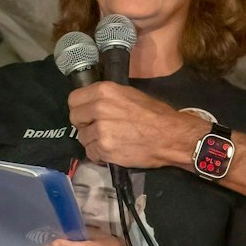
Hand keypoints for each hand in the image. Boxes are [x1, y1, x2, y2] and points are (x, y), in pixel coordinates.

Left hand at [67, 83, 202, 169]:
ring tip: (109, 141)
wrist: (171, 136)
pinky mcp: (105, 148)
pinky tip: (111, 151)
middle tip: (98, 129)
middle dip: (84, 125)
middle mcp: (99, 108)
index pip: (74, 99)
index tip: (87, 114)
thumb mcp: (129, 95)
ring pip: (82, 138)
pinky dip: (99, 155)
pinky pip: (91, 153)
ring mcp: (100, 130)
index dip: (80, 108)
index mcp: (104, 91)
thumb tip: (92, 104)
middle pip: (75, 118)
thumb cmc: (155, 115)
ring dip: (93, 141)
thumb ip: (107, 98)